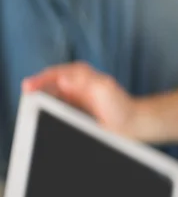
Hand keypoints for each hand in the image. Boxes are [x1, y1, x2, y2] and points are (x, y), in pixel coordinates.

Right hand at [22, 62, 138, 137]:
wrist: (132, 123)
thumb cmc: (120, 106)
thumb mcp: (104, 88)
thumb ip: (84, 81)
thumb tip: (63, 79)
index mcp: (80, 73)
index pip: (53, 74)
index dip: (39, 80)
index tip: (27, 88)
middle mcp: (75, 83)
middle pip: (47, 86)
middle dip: (36, 93)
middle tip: (27, 104)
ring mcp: (73, 97)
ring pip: (49, 98)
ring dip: (40, 105)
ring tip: (33, 114)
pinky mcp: (73, 110)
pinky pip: (55, 110)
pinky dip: (48, 114)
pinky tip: (44, 121)